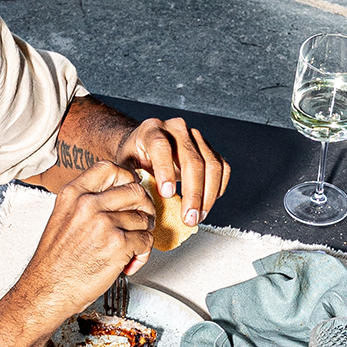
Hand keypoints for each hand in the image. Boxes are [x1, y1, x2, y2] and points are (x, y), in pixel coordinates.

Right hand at [20, 162, 156, 307]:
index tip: (131, 191)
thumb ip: (86, 203)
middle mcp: (88, 204)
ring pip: (144, 218)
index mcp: (73, 194)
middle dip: (145, 207)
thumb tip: (119, 195)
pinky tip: (128, 263)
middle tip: (142, 221)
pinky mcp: (118, 244)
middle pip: (135, 190)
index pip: (110, 168)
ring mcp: (104, 223)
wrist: (47, 291)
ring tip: (130, 249)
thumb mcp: (62, 219)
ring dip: (143, 235)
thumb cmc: (55, 262)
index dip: (128, 178)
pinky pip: (146, 241)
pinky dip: (142, 254)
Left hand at [115, 115, 230, 233]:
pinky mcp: (209, 149)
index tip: (167, 194)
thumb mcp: (124, 167)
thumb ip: (131, 180)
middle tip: (188, 217)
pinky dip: (218, 189)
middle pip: (192, 159)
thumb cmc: (133, 158)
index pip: (161, 146)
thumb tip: (144, 202)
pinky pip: (222, 168)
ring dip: (208, 195)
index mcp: (151, 129)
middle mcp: (176, 128)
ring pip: (212, 164)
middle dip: (193, 193)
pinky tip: (207, 204)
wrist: (142, 146)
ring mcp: (196, 137)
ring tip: (198, 216)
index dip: (165, 171)